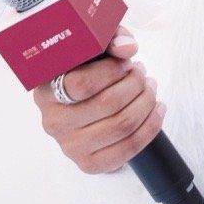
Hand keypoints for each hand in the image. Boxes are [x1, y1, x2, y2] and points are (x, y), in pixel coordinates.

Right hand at [31, 27, 164, 174]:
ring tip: (150, 88)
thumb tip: (127, 49)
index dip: (112, 71)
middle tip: (143, 74)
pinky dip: (150, 128)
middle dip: (136, 84)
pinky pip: (127, 150)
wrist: (85, 104)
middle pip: (108, 104)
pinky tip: (157, 111)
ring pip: (122, 125)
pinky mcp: (89, 164)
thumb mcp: (94, 47)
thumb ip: (109, 39)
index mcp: (46, 90)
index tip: (127, 62)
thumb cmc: (88, 70)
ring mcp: (70, 146)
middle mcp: (53, 121)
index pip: (81, 84)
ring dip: (146, 103)